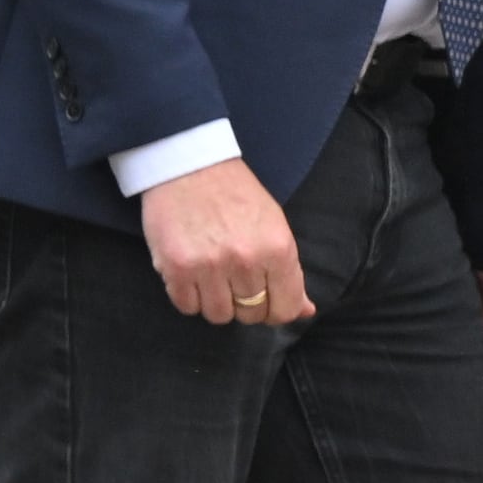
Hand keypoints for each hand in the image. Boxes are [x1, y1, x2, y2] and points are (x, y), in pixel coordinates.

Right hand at [141, 159, 310, 328]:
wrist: (191, 167)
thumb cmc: (237, 196)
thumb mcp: (276, 228)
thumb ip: (291, 273)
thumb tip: (306, 310)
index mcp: (278, 250)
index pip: (284, 309)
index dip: (276, 311)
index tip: (266, 301)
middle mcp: (246, 261)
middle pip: (250, 315)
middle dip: (245, 305)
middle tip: (235, 281)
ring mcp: (209, 266)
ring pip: (218, 315)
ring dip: (216, 303)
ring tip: (213, 278)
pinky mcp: (176, 268)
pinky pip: (187, 306)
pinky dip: (190, 298)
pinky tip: (192, 276)